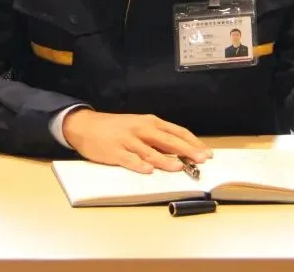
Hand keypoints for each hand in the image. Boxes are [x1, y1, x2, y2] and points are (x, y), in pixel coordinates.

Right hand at [62, 110, 211, 173]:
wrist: (86, 126)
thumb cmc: (116, 128)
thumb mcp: (139, 127)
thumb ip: (157, 138)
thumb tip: (180, 152)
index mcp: (150, 122)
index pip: (177, 131)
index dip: (193, 142)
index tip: (206, 152)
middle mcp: (142, 129)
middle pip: (168, 140)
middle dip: (187, 150)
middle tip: (201, 160)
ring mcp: (128, 140)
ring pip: (150, 151)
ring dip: (166, 160)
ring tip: (179, 167)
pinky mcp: (115, 151)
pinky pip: (129, 159)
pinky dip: (139, 165)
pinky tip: (148, 170)